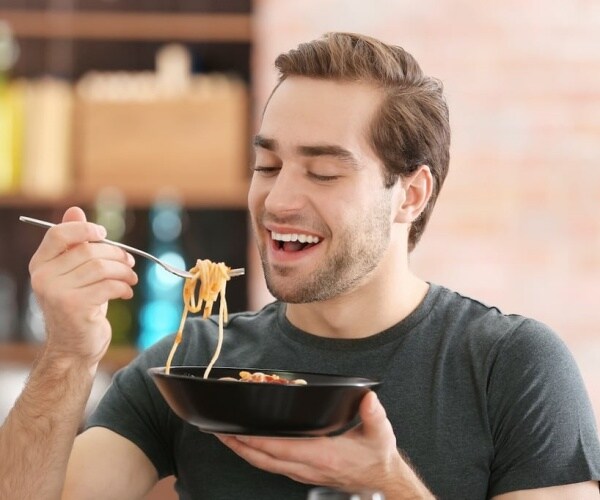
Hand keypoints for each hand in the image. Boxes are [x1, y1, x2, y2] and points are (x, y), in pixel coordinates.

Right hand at [28, 206, 137, 367]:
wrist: (74, 348)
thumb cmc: (79, 306)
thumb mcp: (76, 273)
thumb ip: (74, 243)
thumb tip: (75, 210)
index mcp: (40, 264)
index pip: (57, 234)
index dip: (85, 229)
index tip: (104, 234)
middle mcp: (42, 277)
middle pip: (88, 251)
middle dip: (117, 254)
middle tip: (130, 263)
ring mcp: (56, 293)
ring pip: (101, 267)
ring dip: (124, 271)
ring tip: (131, 279)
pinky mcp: (73, 307)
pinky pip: (108, 285)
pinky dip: (124, 287)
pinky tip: (126, 292)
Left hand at [216, 392, 427, 495]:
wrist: (381, 483)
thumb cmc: (376, 457)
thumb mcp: (380, 434)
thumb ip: (373, 414)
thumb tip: (368, 397)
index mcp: (323, 456)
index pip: (282, 448)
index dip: (257, 441)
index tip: (238, 430)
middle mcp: (308, 467)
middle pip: (264, 459)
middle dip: (239, 446)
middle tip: (219, 433)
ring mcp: (304, 474)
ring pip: (266, 466)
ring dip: (244, 453)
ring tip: (226, 438)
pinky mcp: (303, 475)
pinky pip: (273, 467)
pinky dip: (257, 457)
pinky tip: (249, 448)